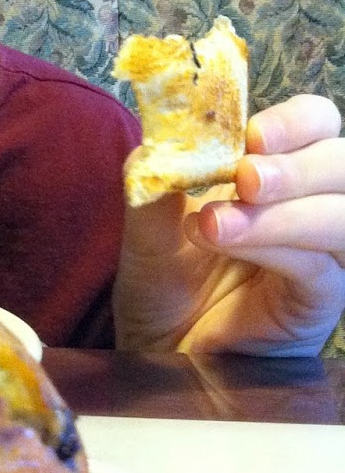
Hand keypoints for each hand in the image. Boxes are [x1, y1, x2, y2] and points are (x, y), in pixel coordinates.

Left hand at [113, 94, 344, 355]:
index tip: (251, 133)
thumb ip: (157, 181)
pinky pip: (321, 268)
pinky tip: (229, 242)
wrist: (155, 351)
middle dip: (298, 164)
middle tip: (245, 176)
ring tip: (220, 221)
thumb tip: (160, 136)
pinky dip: (276, 246)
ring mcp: (323, 255)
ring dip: (287, 209)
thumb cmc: (161, 285)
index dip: (295, 121)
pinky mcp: (320, 301)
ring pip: (344, 214)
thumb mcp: (147, 226)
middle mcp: (310, 205)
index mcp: (276, 171)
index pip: (317, 124)